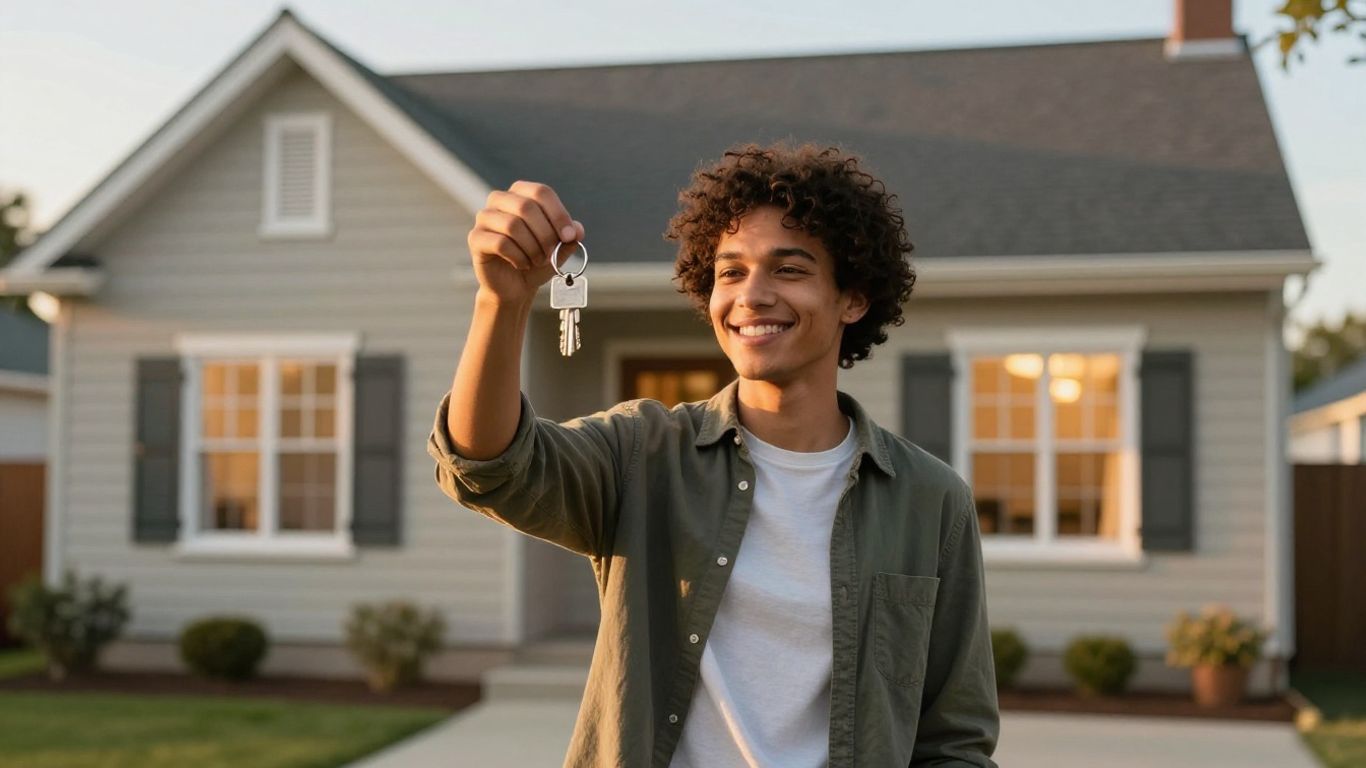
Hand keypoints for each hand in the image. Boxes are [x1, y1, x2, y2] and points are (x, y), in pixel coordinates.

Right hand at [467, 181, 584, 305]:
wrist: (515, 286)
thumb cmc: (537, 261)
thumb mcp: (560, 248)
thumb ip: (570, 237)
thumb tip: (577, 230)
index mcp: (521, 193)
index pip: (541, 192)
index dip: (558, 214)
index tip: (569, 237)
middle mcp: (499, 199)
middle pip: (526, 207)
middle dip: (545, 234)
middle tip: (551, 254)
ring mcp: (484, 218)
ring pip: (512, 225)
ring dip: (532, 248)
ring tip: (537, 261)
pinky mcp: (475, 238)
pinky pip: (501, 243)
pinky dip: (518, 257)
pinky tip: (522, 265)